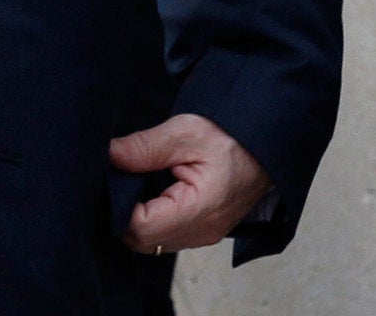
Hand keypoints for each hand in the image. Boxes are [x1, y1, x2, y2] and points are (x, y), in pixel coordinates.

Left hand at [107, 113, 271, 254]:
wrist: (267, 144)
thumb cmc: (232, 136)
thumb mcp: (186, 132)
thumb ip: (145, 147)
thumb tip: (108, 155)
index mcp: (199, 210)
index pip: (141, 228)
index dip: (119, 206)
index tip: (115, 178)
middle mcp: (202, 232)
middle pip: (142, 241)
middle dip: (124, 213)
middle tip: (122, 177)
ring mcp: (204, 236)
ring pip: (152, 243)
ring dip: (138, 217)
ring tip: (138, 181)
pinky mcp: (204, 231)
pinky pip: (167, 236)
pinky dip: (153, 218)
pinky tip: (152, 191)